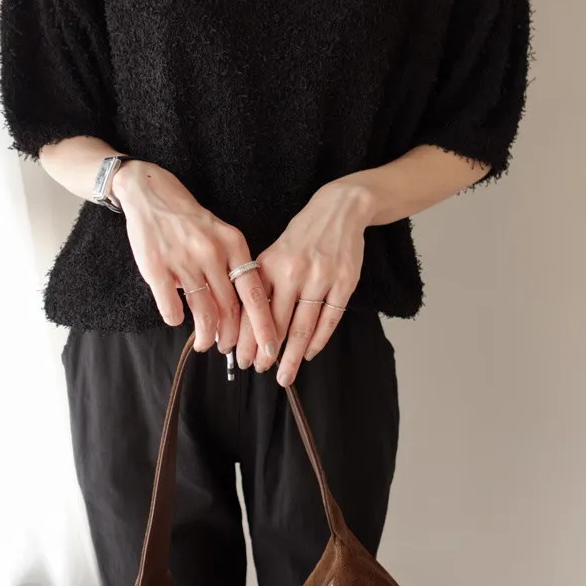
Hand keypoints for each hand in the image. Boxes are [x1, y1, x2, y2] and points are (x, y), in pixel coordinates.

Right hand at [113, 161, 277, 355]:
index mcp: (233, 245)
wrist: (153, 194)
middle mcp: (212, 252)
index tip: (270, 349)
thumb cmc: (191, 222)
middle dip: (233, 337)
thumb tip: (243, 311)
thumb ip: (233, 269)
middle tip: (230, 349)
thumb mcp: (222, 236)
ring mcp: (183, 260)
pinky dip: (176, 320)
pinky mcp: (156, 267)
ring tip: (206, 344)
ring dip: (206, 336)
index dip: (264, 326)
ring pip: (204, 313)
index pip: (255, 293)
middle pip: (230, 309)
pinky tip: (177, 320)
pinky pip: (171, 307)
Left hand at [235, 179, 374, 383]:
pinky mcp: (345, 282)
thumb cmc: (300, 237)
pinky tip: (309, 353)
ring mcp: (321, 277)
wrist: (338, 210)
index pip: (254, 310)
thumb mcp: (273, 253)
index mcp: (270, 265)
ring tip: (285, 375)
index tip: (240, 358)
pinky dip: (319, 340)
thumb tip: (242, 323)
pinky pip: (330, 319)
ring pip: (304, 326)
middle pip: (278, 323)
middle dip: (267, 352)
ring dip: (293, 355)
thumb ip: (260, 284)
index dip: (247, 338)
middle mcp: (294, 272)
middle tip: (260, 371)